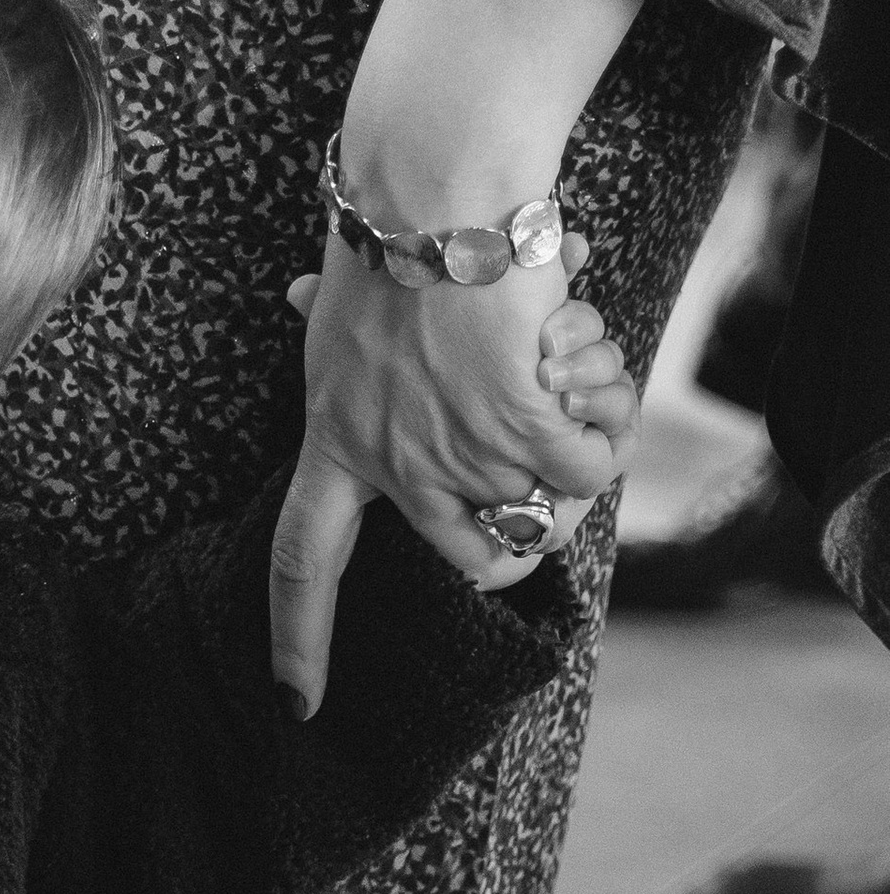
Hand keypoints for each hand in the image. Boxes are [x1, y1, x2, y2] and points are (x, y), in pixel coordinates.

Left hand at [269, 228, 633, 715]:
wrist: (435, 186)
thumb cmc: (390, 229)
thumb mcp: (335, 301)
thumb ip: (326, 326)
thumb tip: (290, 298)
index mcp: (334, 447)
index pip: (298, 572)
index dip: (301, 645)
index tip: (298, 707)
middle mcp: (392, 468)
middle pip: (474, 556)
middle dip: (528, 531)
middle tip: (553, 463)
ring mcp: (458, 454)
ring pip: (547, 499)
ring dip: (569, 429)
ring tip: (551, 351)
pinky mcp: (520, 424)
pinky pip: (588, 463)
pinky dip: (602, 414)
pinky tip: (576, 359)